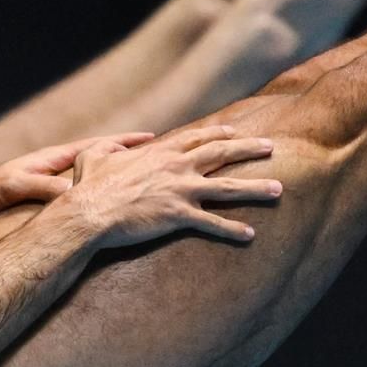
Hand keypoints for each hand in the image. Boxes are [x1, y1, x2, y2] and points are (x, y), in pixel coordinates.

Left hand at [0, 133, 157, 220]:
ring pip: (95, 180)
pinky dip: (100, 199)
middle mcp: (58, 168)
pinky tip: (114, 209)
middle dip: (129, 159)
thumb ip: (45, 186)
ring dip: (117, 179)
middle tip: (159, 159)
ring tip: (146, 183)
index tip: (151, 138)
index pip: (98, 145)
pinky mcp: (49, 201)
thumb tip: (74, 193)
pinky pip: (83, 197)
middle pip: (102, 160)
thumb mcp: (19, 185)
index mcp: (54, 158)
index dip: (125, 141)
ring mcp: (55, 184)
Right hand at [51, 125, 283, 246]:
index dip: (218, 134)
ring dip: (255, 187)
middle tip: (271, 146)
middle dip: (249, 148)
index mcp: (160, 152)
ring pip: (227, 186)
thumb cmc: (89, 186)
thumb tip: (119, 145)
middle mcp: (177, 167)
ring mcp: (181, 190)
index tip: (234, 131)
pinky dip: (232, 229)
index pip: (196, 138)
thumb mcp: (93, 155)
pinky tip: (250, 234)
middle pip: (222, 153)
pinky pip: (212, 223)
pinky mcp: (179, 215)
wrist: (89, 212)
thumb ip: (111, 146)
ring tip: (278, 189)